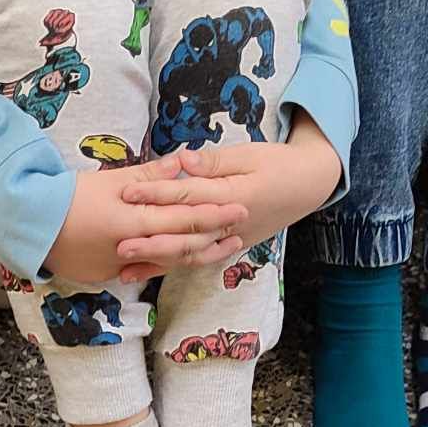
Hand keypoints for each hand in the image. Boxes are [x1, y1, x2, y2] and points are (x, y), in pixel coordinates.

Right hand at [44, 167, 250, 283]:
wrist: (29, 227)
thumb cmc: (68, 198)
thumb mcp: (110, 181)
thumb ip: (149, 175)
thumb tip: (182, 163)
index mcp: (133, 222)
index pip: (183, 219)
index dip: (214, 214)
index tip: (238, 207)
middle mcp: (131, 250)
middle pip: (182, 246)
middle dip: (214, 237)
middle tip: (241, 228)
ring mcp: (120, 267)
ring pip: (167, 262)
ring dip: (197, 255)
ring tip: (221, 246)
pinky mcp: (108, 275)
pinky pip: (145, 269)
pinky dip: (166, 262)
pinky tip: (183, 257)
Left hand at [113, 117, 341, 282]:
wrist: (308, 185)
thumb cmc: (277, 163)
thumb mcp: (250, 154)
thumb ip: (215, 161)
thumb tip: (183, 160)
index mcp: (236, 196)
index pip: (190, 195)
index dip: (157, 194)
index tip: (127, 193)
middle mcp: (232, 224)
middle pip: (186, 234)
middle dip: (151, 240)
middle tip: (119, 243)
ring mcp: (231, 240)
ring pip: (190, 254)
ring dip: (157, 261)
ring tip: (125, 266)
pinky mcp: (229, 246)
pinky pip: (197, 260)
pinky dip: (171, 267)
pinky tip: (146, 272)